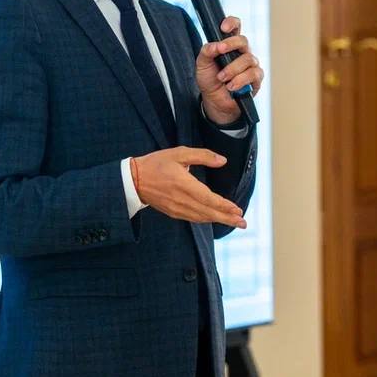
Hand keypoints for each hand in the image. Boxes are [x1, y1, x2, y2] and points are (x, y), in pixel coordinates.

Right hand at [132, 147, 246, 227]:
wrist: (134, 180)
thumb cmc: (156, 164)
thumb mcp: (179, 153)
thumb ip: (202, 156)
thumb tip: (222, 161)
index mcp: (185, 185)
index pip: (209, 199)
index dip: (225, 206)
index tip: (238, 210)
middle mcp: (182, 200)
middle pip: (209, 212)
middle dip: (227, 218)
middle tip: (243, 223)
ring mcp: (177, 208)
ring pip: (202, 217)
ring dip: (219, 220)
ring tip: (234, 222)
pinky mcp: (173, 212)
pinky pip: (193, 218)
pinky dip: (206, 219)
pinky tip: (214, 218)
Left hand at [196, 17, 263, 124]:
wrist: (215, 101)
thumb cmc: (210, 80)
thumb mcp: (202, 64)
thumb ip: (206, 51)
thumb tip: (216, 45)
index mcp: (229, 45)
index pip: (235, 27)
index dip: (232, 23)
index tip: (223, 28)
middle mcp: (242, 52)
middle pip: (243, 40)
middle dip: (231, 44)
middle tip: (220, 51)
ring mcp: (251, 64)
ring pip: (248, 58)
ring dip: (232, 69)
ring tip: (222, 78)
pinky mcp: (256, 78)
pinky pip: (253, 74)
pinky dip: (240, 80)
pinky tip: (231, 86)